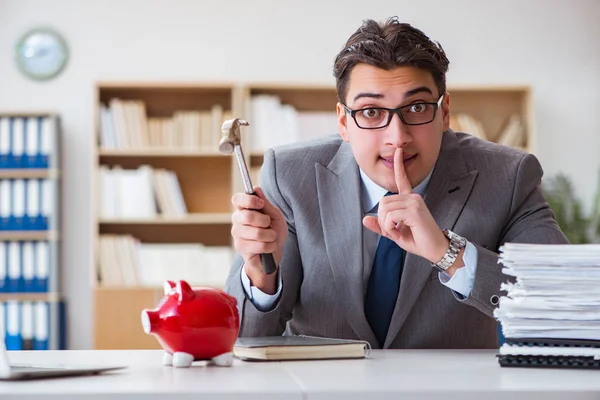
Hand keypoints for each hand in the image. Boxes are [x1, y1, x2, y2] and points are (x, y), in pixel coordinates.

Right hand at [231, 187, 287, 292]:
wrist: (274, 252)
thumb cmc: (273, 231)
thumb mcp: (275, 215)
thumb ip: (266, 204)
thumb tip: (256, 189)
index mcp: (244, 209)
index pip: (237, 199)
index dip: (249, 200)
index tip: (261, 204)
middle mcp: (237, 220)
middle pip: (248, 216)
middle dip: (265, 221)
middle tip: (268, 225)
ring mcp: (237, 235)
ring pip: (257, 233)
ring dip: (270, 236)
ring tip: (270, 237)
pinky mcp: (241, 248)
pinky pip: (260, 245)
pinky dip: (270, 246)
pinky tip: (268, 247)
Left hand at [362, 147, 448, 263]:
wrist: (436, 250)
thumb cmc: (418, 240)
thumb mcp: (394, 233)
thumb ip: (380, 226)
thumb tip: (364, 219)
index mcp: (410, 199)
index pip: (402, 179)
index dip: (399, 165)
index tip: (398, 151)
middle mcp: (413, 197)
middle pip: (382, 202)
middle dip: (382, 220)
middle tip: (393, 230)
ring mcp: (414, 202)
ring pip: (384, 210)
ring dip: (386, 226)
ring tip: (398, 232)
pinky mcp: (414, 211)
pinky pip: (389, 218)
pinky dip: (390, 229)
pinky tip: (400, 233)